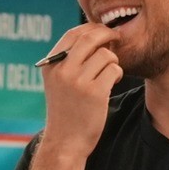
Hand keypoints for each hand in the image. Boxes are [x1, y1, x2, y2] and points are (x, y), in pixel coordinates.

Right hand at [40, 23, 123, 159]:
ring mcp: (77, 81)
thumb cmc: (66, 109)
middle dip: (108, 35)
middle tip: (117, 39)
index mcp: (51, 65)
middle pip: (90, 37)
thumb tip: (96, 34)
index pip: (73, 34)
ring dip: (113, 61)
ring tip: (108, 75)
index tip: (104, 32)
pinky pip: (114, 70)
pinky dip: (117, 75)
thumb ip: (70, 60)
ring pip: (106, 54)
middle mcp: (62, 70)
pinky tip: (110, 85)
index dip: (92, 28)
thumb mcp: (58, 82)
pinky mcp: (95, 92)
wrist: (65, 140)